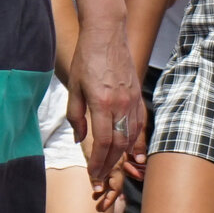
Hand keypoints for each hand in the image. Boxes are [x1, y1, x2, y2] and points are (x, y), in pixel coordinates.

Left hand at [69, 24, 143, 196]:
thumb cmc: (86, 59)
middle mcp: (121, 104)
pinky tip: (126, 147)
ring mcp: (132, 100)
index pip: (102, 142)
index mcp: (102, 103)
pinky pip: (138, 123)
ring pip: (131, 136)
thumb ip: (76, 116)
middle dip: (110, 163)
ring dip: (122, 154)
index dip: (98, 162)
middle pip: (119, 144)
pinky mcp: (138, 95)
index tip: (93, 174)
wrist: (107, 35)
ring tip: (112, 165)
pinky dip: (133, 139)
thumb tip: (79, 138)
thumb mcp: (74, 88)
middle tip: (101, 177)